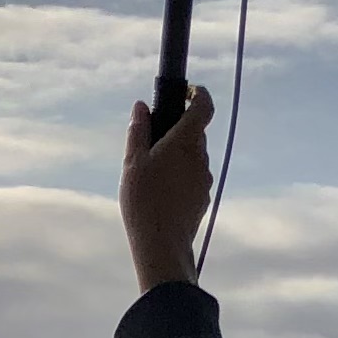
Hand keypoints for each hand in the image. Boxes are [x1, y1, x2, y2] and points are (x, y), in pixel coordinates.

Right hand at [120, 86, 213, 293]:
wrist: (162, 246)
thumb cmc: (143, 201)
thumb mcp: (132, 163)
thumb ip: (138, 131)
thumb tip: (141, 107)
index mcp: (185, 142)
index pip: (204, 107)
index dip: (198, 94)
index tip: (187, 91)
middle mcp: (201, 158)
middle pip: (196, 133)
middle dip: (178, 130)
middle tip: (153, 141)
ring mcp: (204, 179)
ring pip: (194, 157)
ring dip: (178, 155)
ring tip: (153, 172)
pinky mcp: (203, 198)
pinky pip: (194, 177)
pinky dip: (181, 175)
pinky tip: (161, 192)